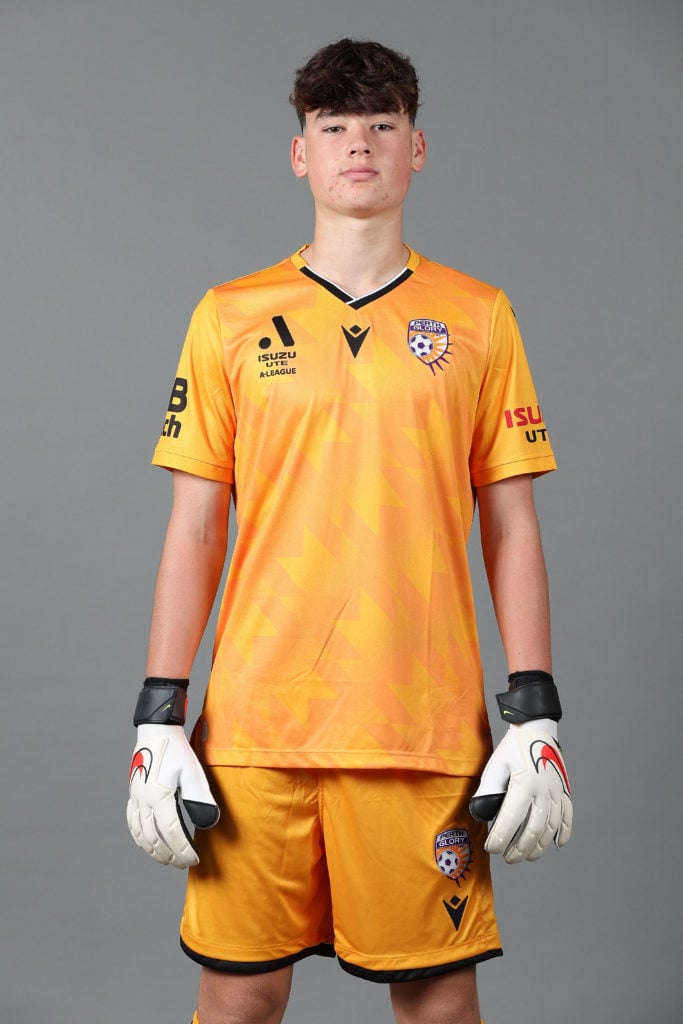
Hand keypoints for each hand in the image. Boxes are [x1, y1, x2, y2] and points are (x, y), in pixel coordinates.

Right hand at [127, 724, 219, 867]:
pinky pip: (132, 823)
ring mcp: (136, 798)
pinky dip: (139, 838)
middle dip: (169, 854)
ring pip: (140, 834)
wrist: (157, 731)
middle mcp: (144, 801)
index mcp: (159, 797)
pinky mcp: (134, 793)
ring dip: (153, 850)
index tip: (194, 860)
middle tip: (183, 864)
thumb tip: (209, 823)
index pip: (171, 834)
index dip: (183, 850)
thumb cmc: (177, 750)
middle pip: (154, 838)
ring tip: (166, 859)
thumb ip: (200, 798)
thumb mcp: (193, 772)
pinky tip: (147, 843)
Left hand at [470, 718, 571, 863]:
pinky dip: (563, 833)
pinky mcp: (564, 791)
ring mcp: (556, 792)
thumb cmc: (513, 748)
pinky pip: (567, 816)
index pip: (511, 819)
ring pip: (550, 828)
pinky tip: (556, 844)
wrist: (537, 729)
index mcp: (524, 784)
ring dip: (538, 846)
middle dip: (519, 848)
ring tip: (526, 856)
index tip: (492, 849)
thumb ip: (488, 790)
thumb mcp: (495, 766)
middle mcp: (543, 791)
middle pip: (533, 829)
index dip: (501, 838)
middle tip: (507, 857)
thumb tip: (481, 814)